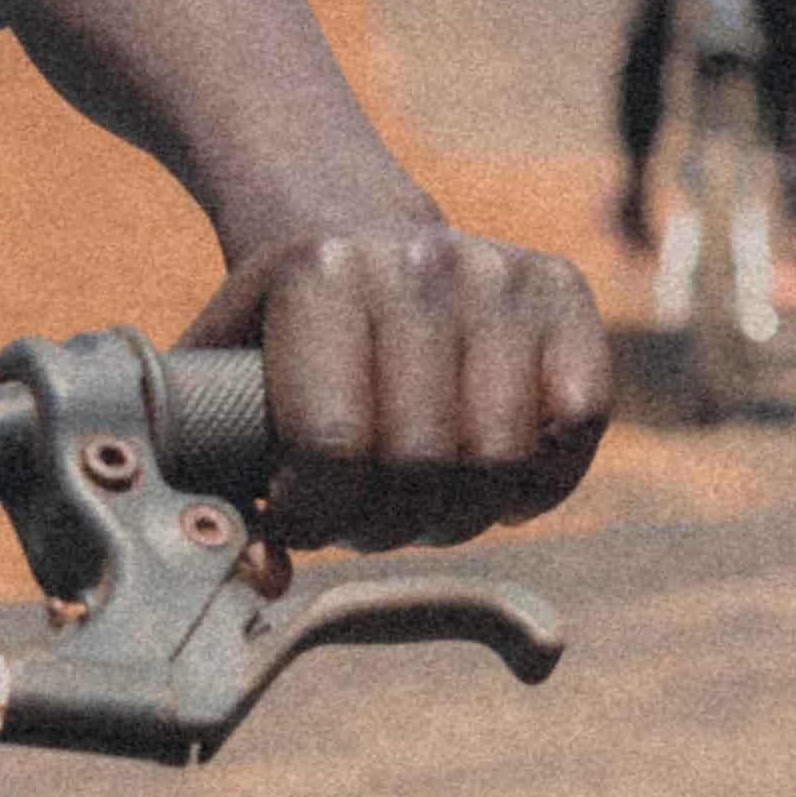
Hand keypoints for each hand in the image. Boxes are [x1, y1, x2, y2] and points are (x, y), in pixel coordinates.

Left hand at [187, 220, 607, 554]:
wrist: (344, 219)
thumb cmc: (276, 333)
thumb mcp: (217, 385)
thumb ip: (218, 483)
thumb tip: (269, 577)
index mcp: (320, 274)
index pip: (334, 446)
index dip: (314, 515)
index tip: (297, 517)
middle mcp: (421, 263)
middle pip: (424, 462)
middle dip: (384, 523)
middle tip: (358, 518)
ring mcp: (501, 274)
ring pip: (502, 459)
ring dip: (456, 515)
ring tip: (415, 504)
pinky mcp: (564, 290)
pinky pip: (579, 425)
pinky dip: (536, 481)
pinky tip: (486, 482)